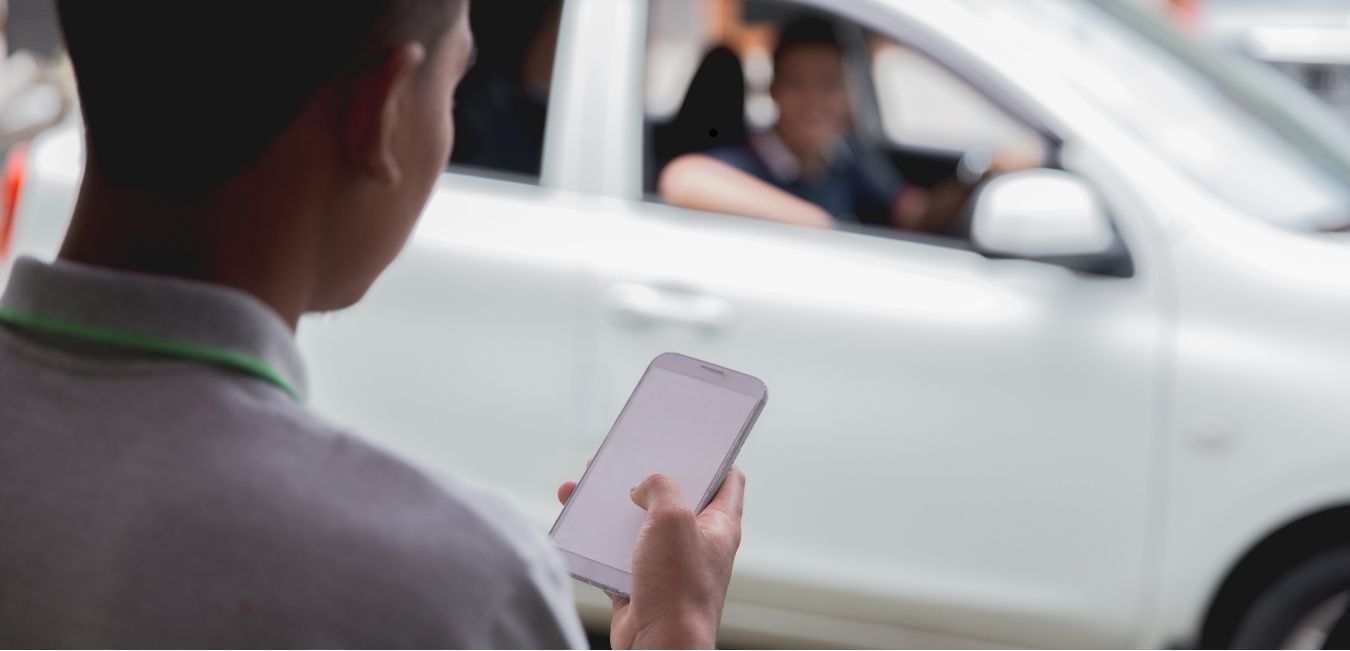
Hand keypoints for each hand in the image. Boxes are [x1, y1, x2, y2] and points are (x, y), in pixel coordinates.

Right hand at [557, 466, 745, 649]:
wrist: (658, 648)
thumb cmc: (677, 586)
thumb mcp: (672, 518)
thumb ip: (660, 487)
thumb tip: (642, 486)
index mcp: (720, 524)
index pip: (729, 479)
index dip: (712, 455)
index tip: (688, 439)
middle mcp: (697, 543)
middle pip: (674, 498)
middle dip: (646, 476)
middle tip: (623, 457)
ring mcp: (668, 565)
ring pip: (638, 524)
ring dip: (611, 505)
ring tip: (584, 483)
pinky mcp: (639, 584)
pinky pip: (614, 554)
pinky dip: (593, 539)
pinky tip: (573, 521)